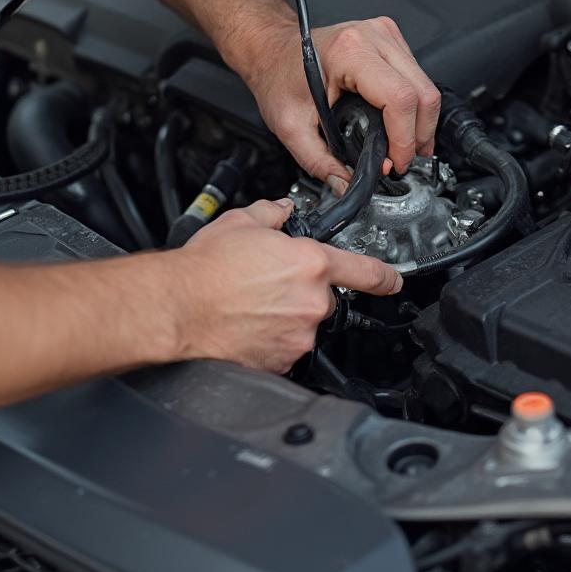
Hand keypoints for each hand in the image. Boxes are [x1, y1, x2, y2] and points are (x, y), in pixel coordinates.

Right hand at [160, 199, 401, 372]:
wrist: (177, 309)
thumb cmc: (204, 270)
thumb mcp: (241, 223)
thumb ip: (272, 215)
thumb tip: (281, 211)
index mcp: (310, 264)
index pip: (366, 271)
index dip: (386, 277)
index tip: (394, 281)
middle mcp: (311, 302)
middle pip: (324, 298)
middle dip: (304, 292)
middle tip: (270, 284)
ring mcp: (297, 335)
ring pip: (304, 324)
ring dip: (286, 316)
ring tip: (250, 304)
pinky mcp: (281, 361)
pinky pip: (285, 347)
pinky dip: (271, 338)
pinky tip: (246, 325)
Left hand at [246, 17, 440, 184]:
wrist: (271, 48)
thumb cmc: (278, 75)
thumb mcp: (290, 126)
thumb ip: (319, 162)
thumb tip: (346, 184)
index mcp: (348, 52)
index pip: (399, 98)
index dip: (404, 138)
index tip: (396, 161)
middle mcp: (372, 36)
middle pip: (422, 91)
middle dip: (420, 135)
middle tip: (404, 160)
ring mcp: (384, 34)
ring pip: (425, 84)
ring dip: (421, 122)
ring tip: (405, 147)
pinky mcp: (389, 38)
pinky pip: (417, 76)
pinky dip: (415, 105)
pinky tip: (402, 123)